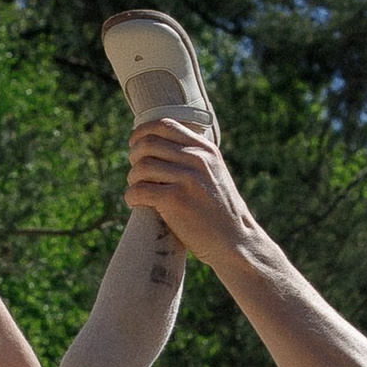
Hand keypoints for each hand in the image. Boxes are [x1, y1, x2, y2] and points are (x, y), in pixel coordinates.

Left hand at [124, 113, 249, 263]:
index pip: (165, 125)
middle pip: (147, 144)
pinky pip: (139, 190)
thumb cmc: (219, 212)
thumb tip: (158, 146)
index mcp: (205, 149)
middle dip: (134, 157)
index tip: (135, 145)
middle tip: (136, 173)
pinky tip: (135, 202)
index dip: (142, 132)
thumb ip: (193, 158)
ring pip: (141, 166)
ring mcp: (187, 179)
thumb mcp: (214, 173)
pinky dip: (131, 196)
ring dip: (132, 179)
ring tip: (137, 189)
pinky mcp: (176, 200)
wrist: (235, 241)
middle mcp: (197, 159)